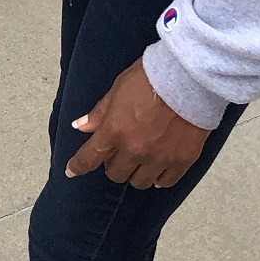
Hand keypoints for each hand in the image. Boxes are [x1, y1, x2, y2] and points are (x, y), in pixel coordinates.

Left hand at [65, 57, 210, 188]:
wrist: (188, 78)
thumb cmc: (150, 78)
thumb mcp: (117, 89)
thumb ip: (99, 113)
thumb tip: (80, 126)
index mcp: (114, 131)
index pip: (89, 158)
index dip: (77, 167)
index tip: (71, 171)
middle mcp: (134, 150)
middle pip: (116, 173)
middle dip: (113, 164)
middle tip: (119, 152)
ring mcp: (159, 158)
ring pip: (140, 182)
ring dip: (135, 173)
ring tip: (140, 160)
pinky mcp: (182, 160)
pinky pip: (166, 182)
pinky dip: (159, 178)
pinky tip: (158, 170)